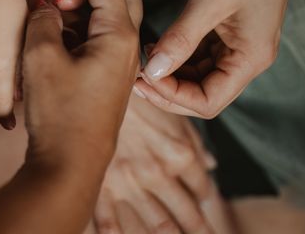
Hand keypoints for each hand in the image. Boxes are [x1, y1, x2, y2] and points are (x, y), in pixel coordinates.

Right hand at [0, 0, 141, 233]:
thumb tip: (48, 9)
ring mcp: (119, 61)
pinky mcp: (107, 75)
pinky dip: (74, 32)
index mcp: (118, 34)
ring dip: (75, 10)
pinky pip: (95, 38)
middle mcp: (127, 44)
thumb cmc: (59, 114)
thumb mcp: (41, 57)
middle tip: (54, 0)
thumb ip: (44, 20)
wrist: (68, 166)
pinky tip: (49, 49)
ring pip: (103, 15)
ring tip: (45, 29)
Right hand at [95, 92, 216, 233]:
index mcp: (178, 154)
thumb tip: (211, 164)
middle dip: (198, 229)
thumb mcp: (166, 108)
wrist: (94, 86)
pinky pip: (110, 222)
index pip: (201, 187)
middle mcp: (158, 175)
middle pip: (185, 213)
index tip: (204, 204)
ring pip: (157, 224)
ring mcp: (129, 184)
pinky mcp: (101, 186)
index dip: (206, 197)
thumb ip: (191, 138)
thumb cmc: (133, 93)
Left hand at [135, 0, 298, 117]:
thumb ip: (180, 40)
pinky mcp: (224, 27)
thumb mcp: (208, 0)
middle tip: (133, 74)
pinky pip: (197, 52)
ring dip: (168, 71)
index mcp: (250, 57)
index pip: (208, 101)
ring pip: (197, 74)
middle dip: (166, 88)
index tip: (142, 77)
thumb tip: (152, 71)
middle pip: (201, 92)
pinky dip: (174, 53)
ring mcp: (235, 42)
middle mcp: (246, 56)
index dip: (172, 95)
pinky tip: (153, 44)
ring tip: (138, 59)